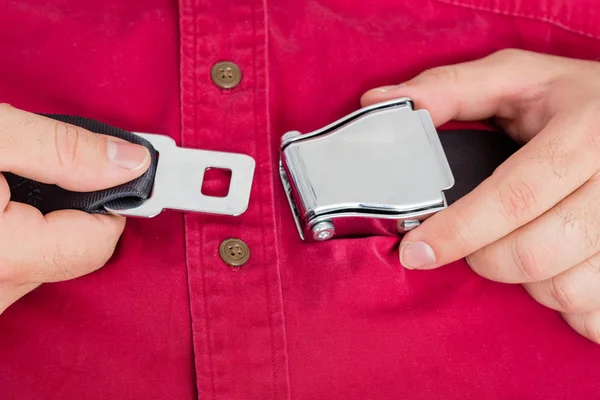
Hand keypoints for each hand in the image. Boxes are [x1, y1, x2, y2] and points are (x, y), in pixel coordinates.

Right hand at [0, 104, 149, 313]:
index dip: (111, 199)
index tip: (115, 169)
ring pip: (42, 263)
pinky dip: (16, 238)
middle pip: (73, 254)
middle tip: (44, 169)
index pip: (99, 241)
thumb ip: (64, 149)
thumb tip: (130, 162)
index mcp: (2, 255)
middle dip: (70, 208)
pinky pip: (13, 269)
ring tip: (8, 184)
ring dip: (39, 224)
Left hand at [361, 49, 599, 343]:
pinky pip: (596, 314)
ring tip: (523, 246)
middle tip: (475, 242)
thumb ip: (449, 89)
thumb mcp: (518, 77)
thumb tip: (376, 102)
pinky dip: (568, 304)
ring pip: (565, 290)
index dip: (458, 232)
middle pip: (534, 255)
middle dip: (485, 259)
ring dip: (528, 282)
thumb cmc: (576, 101)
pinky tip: (560, 268)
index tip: (416, 251)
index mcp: (584, 134)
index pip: (514, 198)